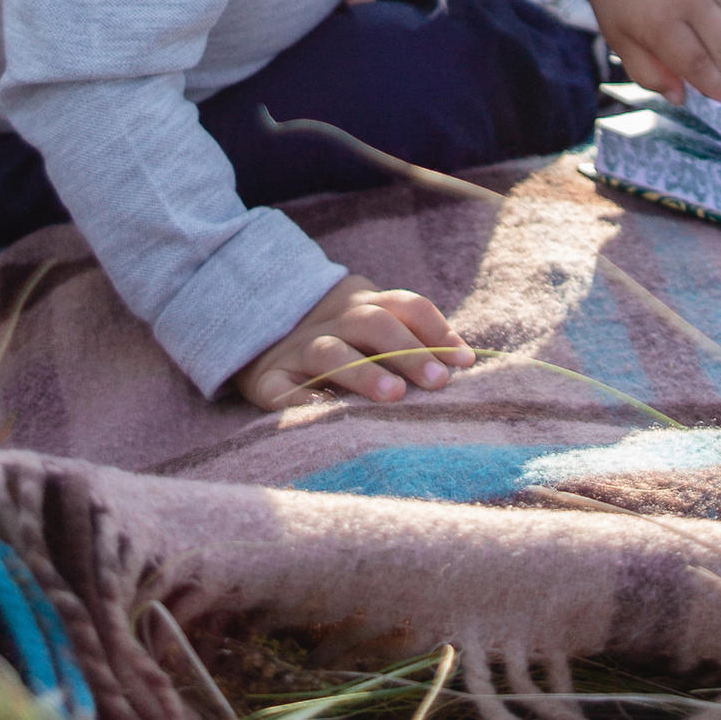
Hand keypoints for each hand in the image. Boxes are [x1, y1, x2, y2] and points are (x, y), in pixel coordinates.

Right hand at [231, 268, 473, 411]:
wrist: (255, 330)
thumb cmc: (339, 340)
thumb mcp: (372, 326)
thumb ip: (413, 338)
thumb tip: (465, 359)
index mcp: (363, 305)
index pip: (405, 305)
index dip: (436, 330)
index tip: (464, 361)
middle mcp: (332, 322)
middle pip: (372, 323)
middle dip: (408, 351)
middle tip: (438, 382)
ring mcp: (297, 350)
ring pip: (330, 352)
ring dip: (364, 373)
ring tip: (394, 396)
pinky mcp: (267, 380)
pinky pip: (283, 390)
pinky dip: (305, 400)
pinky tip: (328, 414)